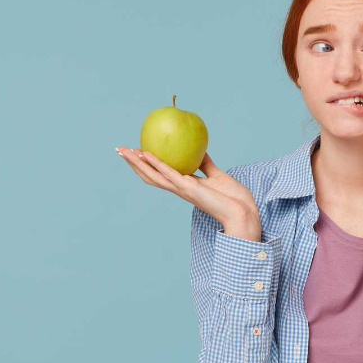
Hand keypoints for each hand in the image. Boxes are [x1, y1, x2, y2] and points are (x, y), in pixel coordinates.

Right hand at [117, 147, 260, 241]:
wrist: (242, 212)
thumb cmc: (233, 197)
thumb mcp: (217, 175)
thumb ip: (206, 164)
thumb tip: (200, 150)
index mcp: (184, 186)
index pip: (159, 174)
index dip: (146, 165)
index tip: (135, 152)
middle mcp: (179, 189)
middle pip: (150, 175)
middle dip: (133, 163)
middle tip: (120, 150)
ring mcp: (182, 189)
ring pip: (153, 175)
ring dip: (137, 163)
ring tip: (124, 151)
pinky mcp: (188, 188)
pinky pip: (169, 173)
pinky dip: (156, 163)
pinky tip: (146, 153)